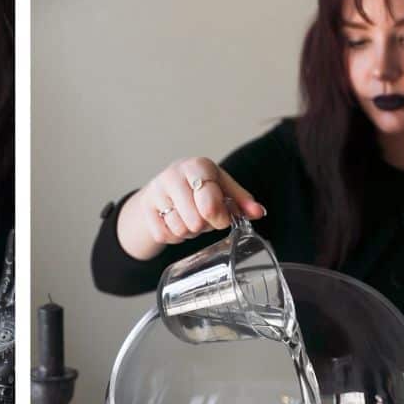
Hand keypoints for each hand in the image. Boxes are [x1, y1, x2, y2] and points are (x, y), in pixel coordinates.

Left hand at [0, 229, 16, 384]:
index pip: (7, 279)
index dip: (10, 260)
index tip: (14, 239)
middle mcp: (10, 313)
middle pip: (18, 280)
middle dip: (20, 258)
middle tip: (23, 236)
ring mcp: (18, 321)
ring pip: (22, 289)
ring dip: (22, 270)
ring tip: (23, 248)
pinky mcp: (21, 331)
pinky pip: (22, 311)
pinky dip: (22, 297)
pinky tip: (22, 280)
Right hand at [115, 156, 266, 260]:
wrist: (164, 188)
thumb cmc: (200, 188)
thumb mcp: (223, 188)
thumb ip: (242, 201)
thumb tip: (259, 212)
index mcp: (198, 166)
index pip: (209, 201)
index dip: (219, 216)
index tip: (222, 219)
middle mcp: (174, 175)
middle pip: (195, 220)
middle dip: (204, 226)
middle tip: (204, 217)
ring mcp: (156, 191)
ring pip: (180, 229)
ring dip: (189, 232)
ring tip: (190, 219)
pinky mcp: (145, 208)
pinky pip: (164, 236)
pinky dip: (174, 237)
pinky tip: (176, 223)